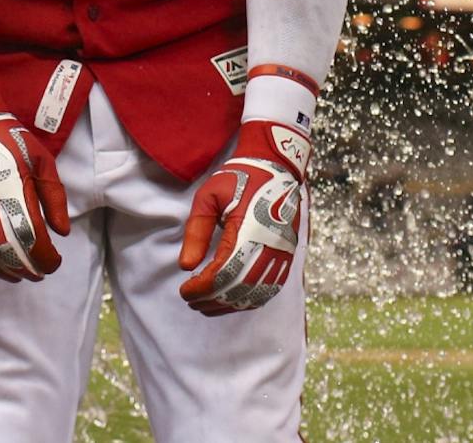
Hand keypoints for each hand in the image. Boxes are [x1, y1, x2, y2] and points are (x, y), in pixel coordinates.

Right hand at [0, 76, 68, 281]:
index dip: (46, 258)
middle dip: (28, 268)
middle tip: (40, 273)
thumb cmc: (8, 140)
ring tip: (19, 274)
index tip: (55, 261)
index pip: (32, 239)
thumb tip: (62, 232)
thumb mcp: (41, 160)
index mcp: (13, 191)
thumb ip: (54, 197)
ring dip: (4, 270)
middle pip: (9, 252)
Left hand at [177, 119, 309, 314]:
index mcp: (248, 231)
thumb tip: (186, 266)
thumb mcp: (209, 196)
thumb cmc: (240, 179)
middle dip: (211, 300)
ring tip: (206, 304)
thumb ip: (197, 230)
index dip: (201, 288)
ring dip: (228, 304)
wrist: (277, 168)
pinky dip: (248, 300)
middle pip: (238, 289)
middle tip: (191, 300)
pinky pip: (269, 289)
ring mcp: (282, 255)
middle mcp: (269, 247)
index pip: (222, 274)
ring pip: (254, 294)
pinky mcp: (288, 257)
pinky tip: (231, 299)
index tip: (184, 290)